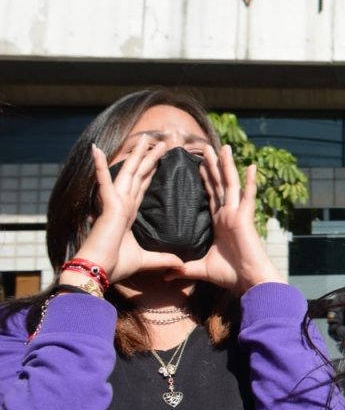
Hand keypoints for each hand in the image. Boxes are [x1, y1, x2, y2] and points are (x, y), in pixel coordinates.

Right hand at [73, 137, 182, 282]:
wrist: (98, 270)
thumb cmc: (116, 265)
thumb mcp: (146, 260)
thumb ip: (164, 259)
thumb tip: (181, 265)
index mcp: (128, 214)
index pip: (142, 187)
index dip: (150, 172)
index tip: (160, 159)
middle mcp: (122, 204)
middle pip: (138, 175)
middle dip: (149, 158)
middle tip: (160, 142)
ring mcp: (115, 203)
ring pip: (128, 172)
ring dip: (136, 155)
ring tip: (146, 138)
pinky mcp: (108, 205)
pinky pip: (104, 181)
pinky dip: (100, 165)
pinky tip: (97, 149)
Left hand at [170, 145, 284, 294]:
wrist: (248, 280)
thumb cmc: (229, 275)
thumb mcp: (199, 268)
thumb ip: (183, 268)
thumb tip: (164, 276)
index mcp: (220, 222)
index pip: (210, 195)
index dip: (205, 179)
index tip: (198, 164)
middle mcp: (228, 214)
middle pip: (219, 184)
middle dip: (212, 166)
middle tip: (206, 148)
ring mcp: (238, 214)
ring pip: (230, 184)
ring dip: (227, 166)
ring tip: (223, 148)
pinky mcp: (245, 218)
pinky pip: (247, 196)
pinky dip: (250, 181)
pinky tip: (251, 166)